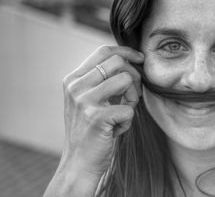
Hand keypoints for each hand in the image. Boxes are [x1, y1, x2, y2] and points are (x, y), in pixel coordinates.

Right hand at [61, 45, 142, 178]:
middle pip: (118, 62)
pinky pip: (129, 108)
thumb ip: (102, 79)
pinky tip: (116, 129)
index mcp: (73, 79)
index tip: (140, 58)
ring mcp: (84, 101)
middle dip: (134, 76)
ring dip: (133, 98)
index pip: (103, 51)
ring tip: (123, 113)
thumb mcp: (89, 99)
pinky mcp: (96, 117)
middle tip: (133, 95)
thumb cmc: (90, 130)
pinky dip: (128, 120)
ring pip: (126, 80)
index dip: (126, 51)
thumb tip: (130, 59)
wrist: (79, 163)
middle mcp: (76, 86)